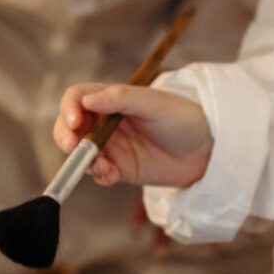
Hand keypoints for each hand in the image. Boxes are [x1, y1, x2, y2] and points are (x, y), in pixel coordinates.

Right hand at [54, 83, 213, 188]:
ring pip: (81, 154)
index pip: (77, 99)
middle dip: (66, 137)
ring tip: (101, 166)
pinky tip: (111, 175)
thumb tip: (87, 100)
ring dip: (83, 160)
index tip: (75, 122)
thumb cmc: (182, 117)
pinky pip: (99, 174)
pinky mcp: (120, 169)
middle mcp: (105, 122)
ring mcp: (111, 147)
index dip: (69, 109)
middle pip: (70, 128)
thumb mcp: (153, 103)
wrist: (207, 149)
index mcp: (111, 99)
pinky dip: (99, 175)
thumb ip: (120, 98)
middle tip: (72, 147)